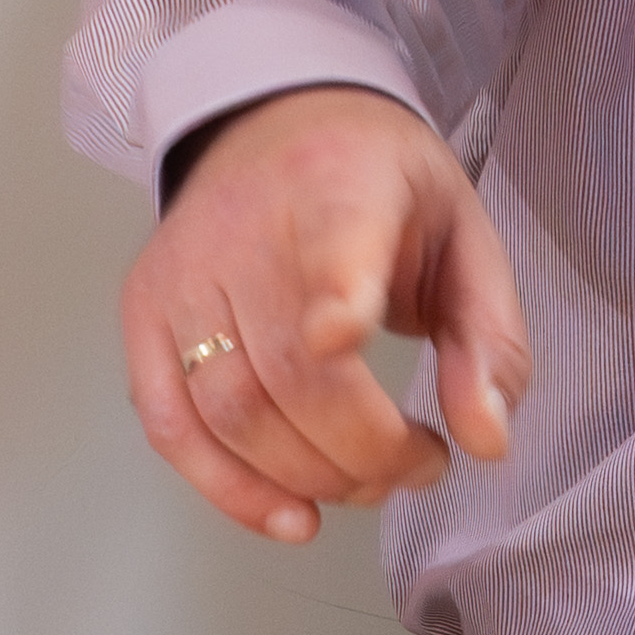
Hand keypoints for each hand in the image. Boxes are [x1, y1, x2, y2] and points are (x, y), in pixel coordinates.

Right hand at [122, 88, 537, 541]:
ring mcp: (182, 271)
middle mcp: (243, 224)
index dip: (336, 294)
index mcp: (339, 182)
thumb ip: (488, 337)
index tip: (346, 333)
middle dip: (364, 452)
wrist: (275, 120)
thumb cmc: (376, 186)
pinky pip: (169, 423)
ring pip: (230, 410)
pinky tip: (290, 514)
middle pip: (289, 371)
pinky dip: (228, 487)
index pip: (331, 241)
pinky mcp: (145, 312)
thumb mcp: (463, 236)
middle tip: (417, 466)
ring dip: (307, 478)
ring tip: (367, 482)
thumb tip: (488, 439)